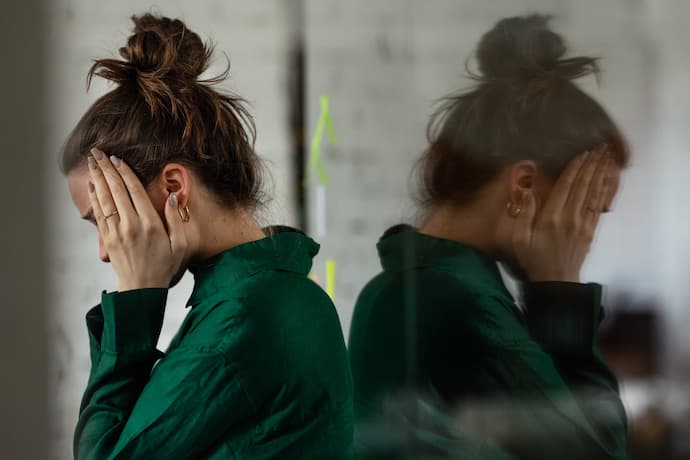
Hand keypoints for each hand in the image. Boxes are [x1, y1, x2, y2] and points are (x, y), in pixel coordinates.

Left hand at [87, 148, 187, 291]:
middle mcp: (130, 225)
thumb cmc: (164, 267)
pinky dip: (94, 197)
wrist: (141, 289)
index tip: (118, 158)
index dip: (125, 172)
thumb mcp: (180, 245)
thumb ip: (176, 219)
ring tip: (91, 162)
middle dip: (106, 169)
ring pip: (104, 199)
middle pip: (116, 190)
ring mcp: (116, 232)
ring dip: (97, 178)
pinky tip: (92, 185)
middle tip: (98, 152)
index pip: (134, 191)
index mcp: (150, 224)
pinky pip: (99, 213)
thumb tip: (170, 197)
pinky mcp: (108, 239)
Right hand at [512, 145, 614, 282]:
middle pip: (583, 185)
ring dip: (600, 173)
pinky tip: (608, 179)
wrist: (555, 283)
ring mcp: (583, 224)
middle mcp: (570, 217)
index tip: (582, 152)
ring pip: (593, 193)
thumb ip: (522, 215)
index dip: (575, 168)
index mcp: (551, 217)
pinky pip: (599, 206)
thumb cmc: (531, 261)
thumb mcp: (517, 240)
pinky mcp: (590, 231)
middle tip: (599, 146)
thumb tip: (527, 191)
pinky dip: (605, 191)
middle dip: (591, 164)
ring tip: (606, 156)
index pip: (566, 186)